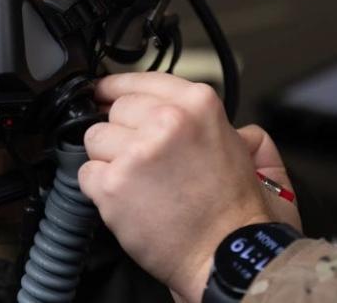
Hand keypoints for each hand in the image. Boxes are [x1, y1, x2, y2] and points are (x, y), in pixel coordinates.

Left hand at [78, 72, 300, 302]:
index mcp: (197, 105)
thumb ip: (232, 127)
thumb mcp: (250, 152)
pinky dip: (100, 189)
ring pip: (95, 138)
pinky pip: (86, 173)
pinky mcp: (113, 184)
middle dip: (123, 133)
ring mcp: (137, 152)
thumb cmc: (238, 213)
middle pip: (116, 109)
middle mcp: (167, 121)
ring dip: (109, 159)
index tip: (105, 91)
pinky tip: (127, 200)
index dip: (118, 87)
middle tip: (143, 160)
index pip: (141, 79)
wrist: (226, 256)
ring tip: (138, 182)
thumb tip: (221, 124)